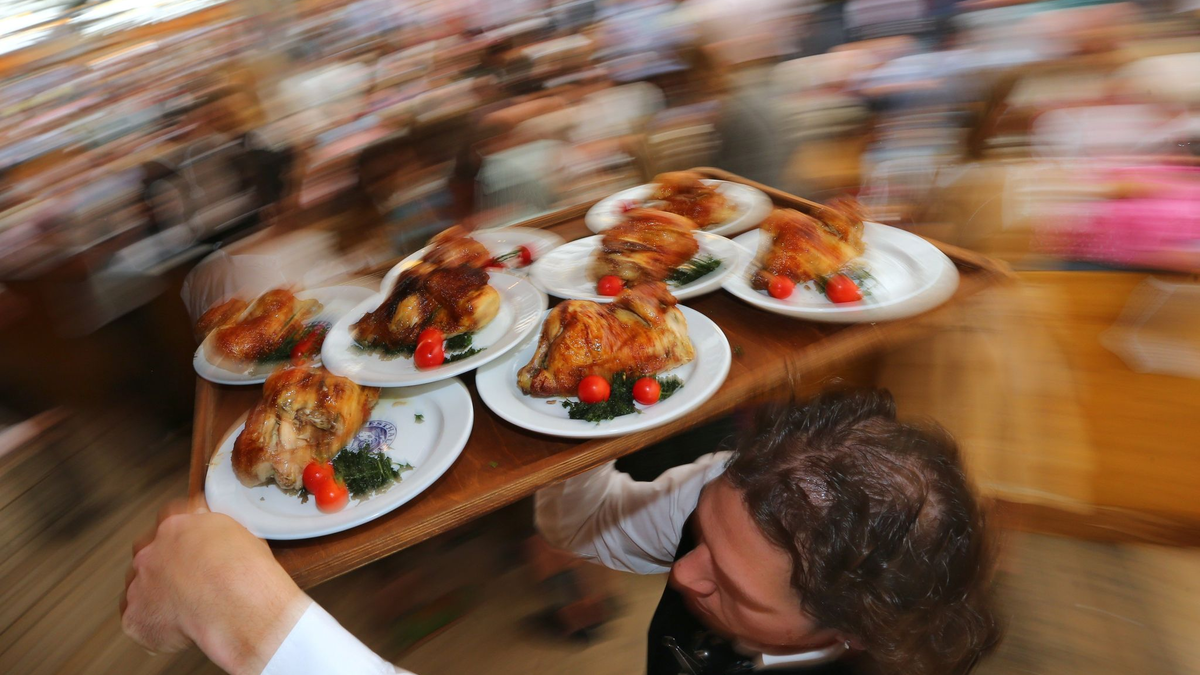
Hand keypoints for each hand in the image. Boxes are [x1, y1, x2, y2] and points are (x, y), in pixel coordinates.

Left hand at [121, 500, 308, 674]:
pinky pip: (139, 621)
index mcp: (176, 527)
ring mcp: (139, 585)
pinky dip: (155, 626)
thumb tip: (218, 540)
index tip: (190, 545)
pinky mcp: (135, 617)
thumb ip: (216, 533)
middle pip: (148, 556)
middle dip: (164, 567)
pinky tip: (179, 628)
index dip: (181, 536)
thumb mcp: (240, 535)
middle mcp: (151, 553)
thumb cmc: (245, 573)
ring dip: (157, 597)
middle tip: (188, 582)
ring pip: (140, 589)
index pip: (169, 520)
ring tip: (187, 610)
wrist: (236, 606)